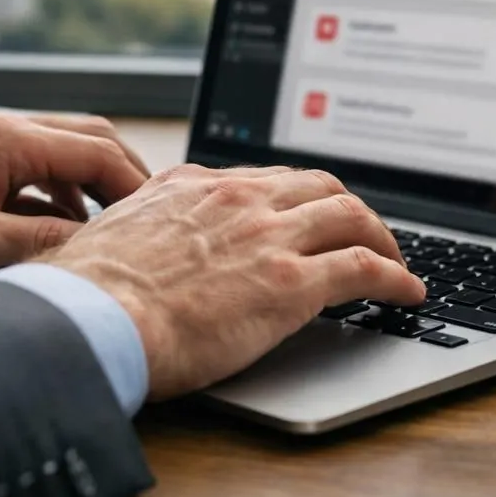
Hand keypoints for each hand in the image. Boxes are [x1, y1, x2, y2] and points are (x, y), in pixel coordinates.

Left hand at [0, 112, 149, 289]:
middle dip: (119, 178)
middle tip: (145, 218)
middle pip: (83, 139)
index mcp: (6, 139)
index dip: (136, 186)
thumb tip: (100, 253)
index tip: (158, 219)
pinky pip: (21, 173)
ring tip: (96, 237)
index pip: (98, 150)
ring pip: (52, 156)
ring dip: (81, 192)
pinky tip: (40, 237)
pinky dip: (44, 201)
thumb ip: (43, 246)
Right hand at [39, 164, 423, 399]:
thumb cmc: (87, 294)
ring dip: (380, 237)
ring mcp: (269, 236)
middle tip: (362, 233)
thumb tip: (135, 249)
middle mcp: (237, 199)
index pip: (262, 179)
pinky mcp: (293, 281)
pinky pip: (365, 268)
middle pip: (318, 185)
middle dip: (347, 208)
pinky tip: (408, 292)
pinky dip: (395, 277)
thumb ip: (138, 231)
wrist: (93, 317)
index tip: (306, 214)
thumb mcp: (109, 238)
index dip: (295, 197)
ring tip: (394, 261)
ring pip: (350, 215)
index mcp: (191, 186)